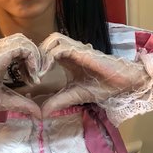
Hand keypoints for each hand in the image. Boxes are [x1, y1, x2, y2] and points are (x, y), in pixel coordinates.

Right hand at [0, 34, 42, 129]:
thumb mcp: (5, 100)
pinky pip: (24, 47)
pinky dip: (32, 58)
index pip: (20, 50)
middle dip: (35, 58)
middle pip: (24, 43)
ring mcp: (0, 48)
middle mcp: (0, 50)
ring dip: (34, 57)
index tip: (33, 81)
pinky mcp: (1, 51)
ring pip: (25, 42)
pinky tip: (31, 74)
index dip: (31, 62)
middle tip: (37, 76)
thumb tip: (39, 115)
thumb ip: (22, 104)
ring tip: (34, 76)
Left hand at [38, 33, 152, 117]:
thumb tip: (41, 113)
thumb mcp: (74, 95)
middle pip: (46, 41)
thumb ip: (58, 101)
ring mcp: (76, 49)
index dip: (36, 60)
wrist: (122, 83)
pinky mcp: (82, 51)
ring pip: (52, 39)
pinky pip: (61, 47)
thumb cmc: (103, 86)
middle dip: (36, 54)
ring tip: (38, 72)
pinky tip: (45, 71)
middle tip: (30, 73)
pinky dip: (50, 57)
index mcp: (68, 59)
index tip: (29, 77)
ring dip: (42, 53)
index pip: (46, 50)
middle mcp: (70, 50)